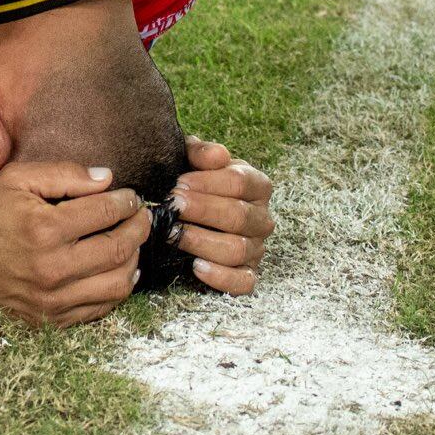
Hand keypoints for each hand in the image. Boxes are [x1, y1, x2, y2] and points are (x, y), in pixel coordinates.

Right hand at [0, 162, 149, 325]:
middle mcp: (52, 269)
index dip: (126, 202)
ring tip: (130, 243)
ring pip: (117, 284)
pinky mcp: (50, 319)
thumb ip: (64, 174)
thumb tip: (107, 179)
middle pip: (119, 249)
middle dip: (138, 229)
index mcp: (44, 229)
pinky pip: (100, 308)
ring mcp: (52, 300)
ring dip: (133, 260)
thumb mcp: (17, 179)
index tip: (131, 196)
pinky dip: (116, 288)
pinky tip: (116, 270)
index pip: (105, 214)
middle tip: (140, 217)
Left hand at [170, 137, 273, 294]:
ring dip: (202, 241)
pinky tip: (196, 266)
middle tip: (172, 205)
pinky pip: (243, 282)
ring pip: (237, 249)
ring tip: (173, 233)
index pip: (240, 182)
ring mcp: (256, 248)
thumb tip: (216, 155)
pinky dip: (221, 277)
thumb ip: (201, 153)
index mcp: (256, 186)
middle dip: (202, 210)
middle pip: (238, 215)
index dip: (208, 182)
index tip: (179, 183)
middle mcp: (262, 218)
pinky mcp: (247, 274)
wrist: (185, 212)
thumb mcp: (192, 161)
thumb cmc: (192, 184)